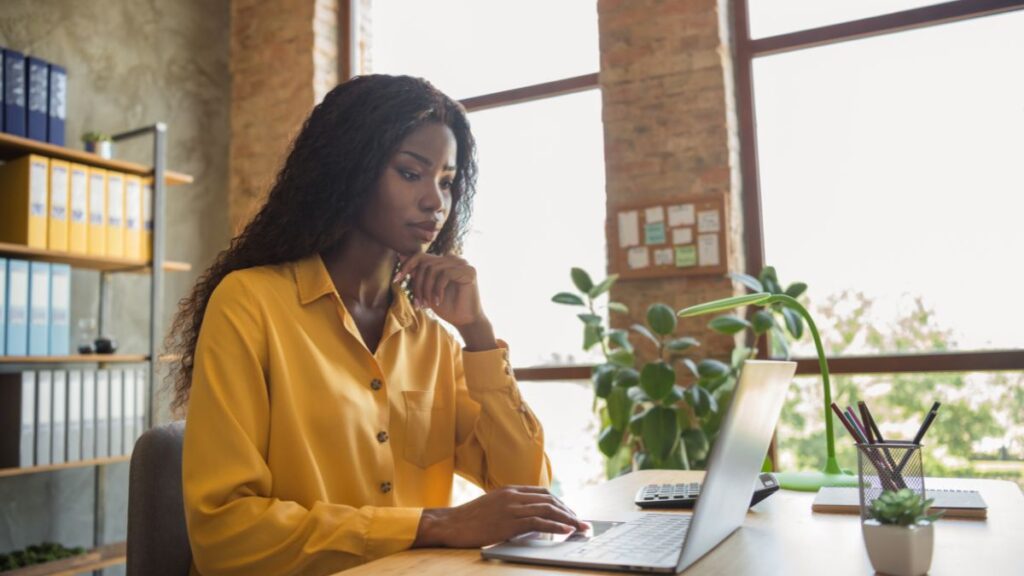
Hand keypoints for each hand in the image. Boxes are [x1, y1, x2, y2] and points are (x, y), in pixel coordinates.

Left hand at [394, 252, 483, 328]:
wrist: (465, 321)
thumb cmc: (447, 307)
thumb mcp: (426, 290)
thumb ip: (417, 274)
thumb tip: (400, 255)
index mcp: (444, 261)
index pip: (421, 256)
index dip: (406, 266)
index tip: (396, 279)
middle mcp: (454, 259)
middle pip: (425, 264)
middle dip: (417, 285)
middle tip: (417, 303)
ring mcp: (462, 264)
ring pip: (433, 269)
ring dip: (426, 289)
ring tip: (428, 304)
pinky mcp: (469, 271)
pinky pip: (444, 274)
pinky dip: (437, 289)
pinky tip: (439, 301)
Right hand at [412, 486, 589, 548]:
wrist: (450, 524)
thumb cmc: (469, 519)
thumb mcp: (492, 506)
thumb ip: (511, 507)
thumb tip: (530, 519)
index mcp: (509, 490)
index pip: (542, 493)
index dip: (559, 502)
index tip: (570, 513)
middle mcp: (512, 495)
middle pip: (549, 499)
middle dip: (568, 511)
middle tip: (581, 522)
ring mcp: (511, 507)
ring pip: (547, 509)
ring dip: (568, 519)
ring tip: (580, 528)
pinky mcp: (509, 522)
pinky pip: (538, 521)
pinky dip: (556, 526)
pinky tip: (566, 531)